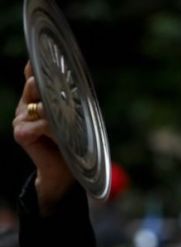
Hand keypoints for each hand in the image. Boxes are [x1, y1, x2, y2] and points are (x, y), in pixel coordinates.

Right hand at [12, 62, 74, 213]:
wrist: (63, 170)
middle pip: (35, 85)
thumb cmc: (71, 141)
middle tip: (66, 95)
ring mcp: (20, 118)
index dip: (35, 65)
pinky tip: (64, 138)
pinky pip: (43, 125)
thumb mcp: (71, 117)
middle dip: (51, 88)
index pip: (31, 74)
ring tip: (71, 125)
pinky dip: (57, 131)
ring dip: (60, 115)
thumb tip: (74, 80)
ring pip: (42, 106)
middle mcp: (24, 105)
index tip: (43, 57)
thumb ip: (68, 99)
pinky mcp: (21, 133)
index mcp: (34, 97)